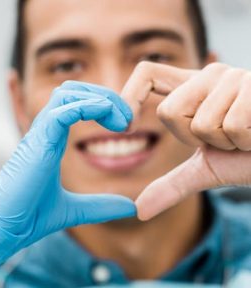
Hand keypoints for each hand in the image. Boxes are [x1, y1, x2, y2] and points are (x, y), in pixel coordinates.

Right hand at [0, 81, 135, 286]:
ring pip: (68, 92)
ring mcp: (41, 133)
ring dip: (100, 98)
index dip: (103, 106)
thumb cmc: (28, 216)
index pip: (77, 104)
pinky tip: (107, 117)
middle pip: (74, 90)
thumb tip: (131, 207)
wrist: (1, 227)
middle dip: (105, 95)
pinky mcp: (39, 140)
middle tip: (127, 119)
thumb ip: (101, 205)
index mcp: (52, 139)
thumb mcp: (76, 210)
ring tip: (120, 121)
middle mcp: (46, 131)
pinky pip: (64, 109)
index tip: (125, 126)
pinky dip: (88, 106)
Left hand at [121, 62, 250, 219]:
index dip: (128, 96)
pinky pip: (232, 125)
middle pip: (168, 112)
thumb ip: (171, 184)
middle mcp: (209, 76)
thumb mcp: (207, 168)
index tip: (125, 126)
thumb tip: (139, 211)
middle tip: (225, 138)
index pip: (147, 74)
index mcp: (192, 89)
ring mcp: (234, 76)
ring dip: (227, 142)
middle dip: (194, 139)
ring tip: (247, 135)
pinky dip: (247, 140)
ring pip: (202, 124)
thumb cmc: (250, 156)